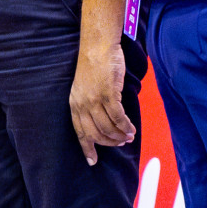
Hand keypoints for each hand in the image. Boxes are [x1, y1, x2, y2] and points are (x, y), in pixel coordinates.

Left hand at [69, 43, 134, 165]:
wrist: (98, 46)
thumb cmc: (94, 64)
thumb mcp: (84, 87)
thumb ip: (89, 104)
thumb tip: (103, 122)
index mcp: (74, 104)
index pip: (80, 132)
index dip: (87, 148)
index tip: (93, 161)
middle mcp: (82, 104)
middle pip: (96, 133)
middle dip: (110, 142)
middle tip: (121, 142)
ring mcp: (95, 100)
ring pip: (108, 127)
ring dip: (120, 134)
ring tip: (129, 135)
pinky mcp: (108, 94)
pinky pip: (118, 117)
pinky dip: (126, 125)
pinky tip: (132, 128)